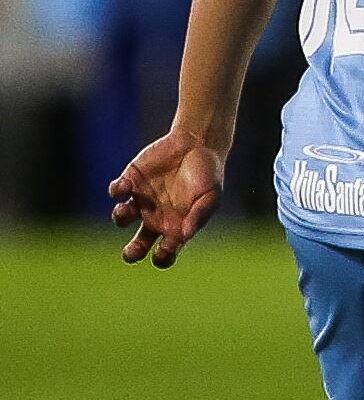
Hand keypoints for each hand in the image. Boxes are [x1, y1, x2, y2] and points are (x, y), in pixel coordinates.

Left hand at [111, 128, 222, 267]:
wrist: (197, 142)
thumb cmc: (209, 172)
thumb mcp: (211, 195)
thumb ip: (199, 215)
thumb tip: (185, 236)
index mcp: (176, 226)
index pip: (166, 252)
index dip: (163, 257)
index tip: (164, 250)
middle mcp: (155, 217)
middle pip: (137, 244)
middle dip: (132, 252)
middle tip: (131, 253)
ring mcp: (141, 200)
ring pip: (122, 218)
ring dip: (121, 217)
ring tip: (128, 209)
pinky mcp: (130, 181)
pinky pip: (117, 191)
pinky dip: (118, 190)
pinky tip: (126, 185)